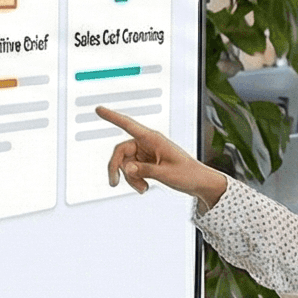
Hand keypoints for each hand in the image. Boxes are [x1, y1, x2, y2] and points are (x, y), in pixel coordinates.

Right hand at [99, 107, 230, 202]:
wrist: (199, 182)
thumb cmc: (188, 174)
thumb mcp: (166, 174)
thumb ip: (145, 170)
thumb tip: (127, 169)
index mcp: (153, 138)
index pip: (128, 125)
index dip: (112, 117)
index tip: (98, 109)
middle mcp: (147, 143)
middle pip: (120, 151)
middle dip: (117, 168)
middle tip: (114, 183)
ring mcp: (146, 153)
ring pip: (125, 164)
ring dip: (130, 178)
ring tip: (142, 188)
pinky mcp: (147, 163)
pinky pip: (132, 170)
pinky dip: (134, 180)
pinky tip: (144, 187)